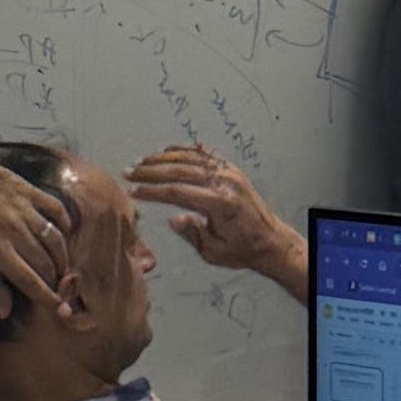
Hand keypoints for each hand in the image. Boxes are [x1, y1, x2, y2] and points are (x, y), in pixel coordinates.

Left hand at [0, 148, 76, 321]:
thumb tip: (5, 313)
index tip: (59, 308)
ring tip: (61, 266)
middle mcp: (15, 231)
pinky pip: (57, 209)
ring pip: (55, 239)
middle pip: (46, 263)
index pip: (30, 280)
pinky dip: (65, 223)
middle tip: (57, 286)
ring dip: (62, 257)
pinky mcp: (30, 191)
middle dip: (55, 279)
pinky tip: (64, 233)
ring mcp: (24, 209)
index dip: (47, 297)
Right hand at [126, 147, 310, 299]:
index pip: (177, 192)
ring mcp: (229, 173)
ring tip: (142, 161)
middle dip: (151, 171)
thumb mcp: (213, 251)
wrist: (271, 241)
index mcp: (219, 203)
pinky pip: (206, 153)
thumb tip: (172, 219)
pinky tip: (168, 150)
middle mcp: (224, 183)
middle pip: (180, 170)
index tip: (133, 191)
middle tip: (130, 172)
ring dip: (163, 158)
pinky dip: (186, 149)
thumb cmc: (241, 250)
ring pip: (191, 158)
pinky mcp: (232, 170)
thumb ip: (192, 233)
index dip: (152, 191)